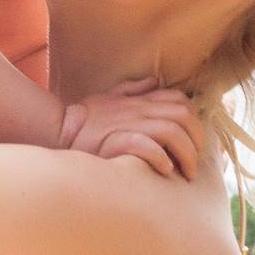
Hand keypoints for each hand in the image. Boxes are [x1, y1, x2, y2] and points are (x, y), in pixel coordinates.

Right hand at [59, 76, 202, 180]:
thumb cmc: (83, 121)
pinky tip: (163, 170)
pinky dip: (161, 158)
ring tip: (185, 174)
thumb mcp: (107, 97)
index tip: (194, 141)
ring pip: (172, 132)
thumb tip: (155, 81)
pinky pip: (148, 145)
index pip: (180, 100)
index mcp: (138, 101)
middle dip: (197, 140)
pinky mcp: (116, 142)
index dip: (194, 120)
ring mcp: (127, 124)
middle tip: (194, 163)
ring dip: (186, 154)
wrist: (56, 133)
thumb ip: (133, 89)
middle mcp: (137, 110)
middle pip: (184, 115)